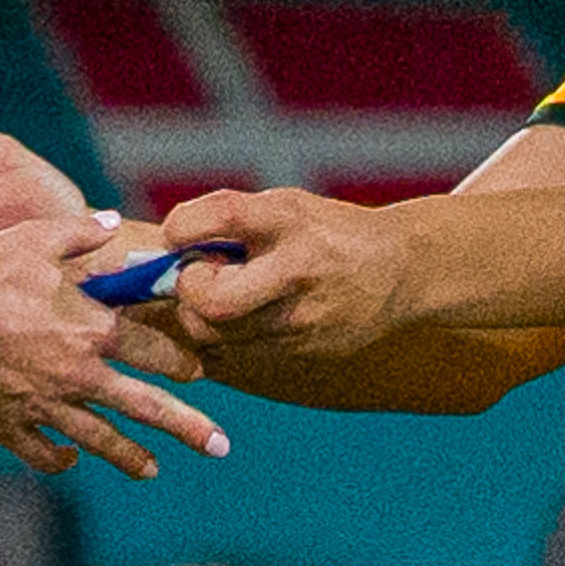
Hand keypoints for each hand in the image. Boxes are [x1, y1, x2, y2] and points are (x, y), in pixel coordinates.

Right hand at [0, 217, 228, 483]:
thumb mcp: (33, 238)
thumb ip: (79, 233)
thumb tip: (112, 223)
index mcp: (92, 330)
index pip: (153, 349)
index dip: (180, 360)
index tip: (201, 372)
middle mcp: (79, 376)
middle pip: (147, 408)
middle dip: (189, 428)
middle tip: (221, 445)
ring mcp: (45, 407)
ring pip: (101, 440)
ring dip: (131, 456)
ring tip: (152, 470)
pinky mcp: (10, 426)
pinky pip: (42, 452)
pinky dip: (58, 459)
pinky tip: (69, 460)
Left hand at [159, 187, 430, 373]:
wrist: (401, 273)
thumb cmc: (328, 233)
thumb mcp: (287, 206)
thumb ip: (228, 220)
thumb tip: (163, 245)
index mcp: (292, 222)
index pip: (223, 216)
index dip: (184, 228)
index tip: (179, 235)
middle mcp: (298, 274)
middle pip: (212, 303)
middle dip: (190, 292)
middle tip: (199, 279)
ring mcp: (301, 323)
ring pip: (215, 338)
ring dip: (201, 319)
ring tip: (220, 297)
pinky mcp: (302, 356)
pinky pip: (233, 358)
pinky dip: (221, 341)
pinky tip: (237, 322)